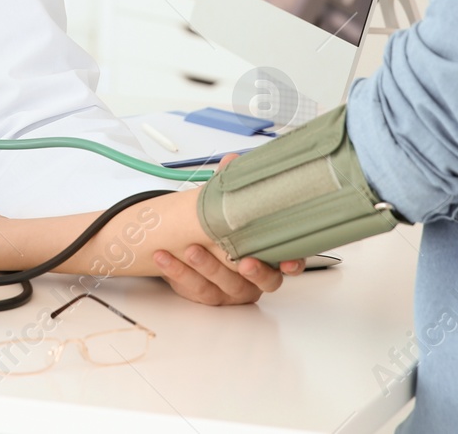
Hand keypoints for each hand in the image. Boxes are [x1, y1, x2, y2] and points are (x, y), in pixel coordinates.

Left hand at [153, 153, 304, 306]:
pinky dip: (178, 272)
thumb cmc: (217, 229)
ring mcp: (234, 288)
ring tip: (191, 250)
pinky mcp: (210, 295)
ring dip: (208, 268)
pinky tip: (165, 257)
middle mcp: (256, 275)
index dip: (293, 264)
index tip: (287, 261)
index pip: (290, 261)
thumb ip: (231, 188)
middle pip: (266, 281)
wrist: (187, 248)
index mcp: (269, 253)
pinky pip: (196, 288)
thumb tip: (232, 161)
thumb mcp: (225, 208)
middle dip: (256, 272)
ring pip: (227, 285)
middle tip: (244, 262)